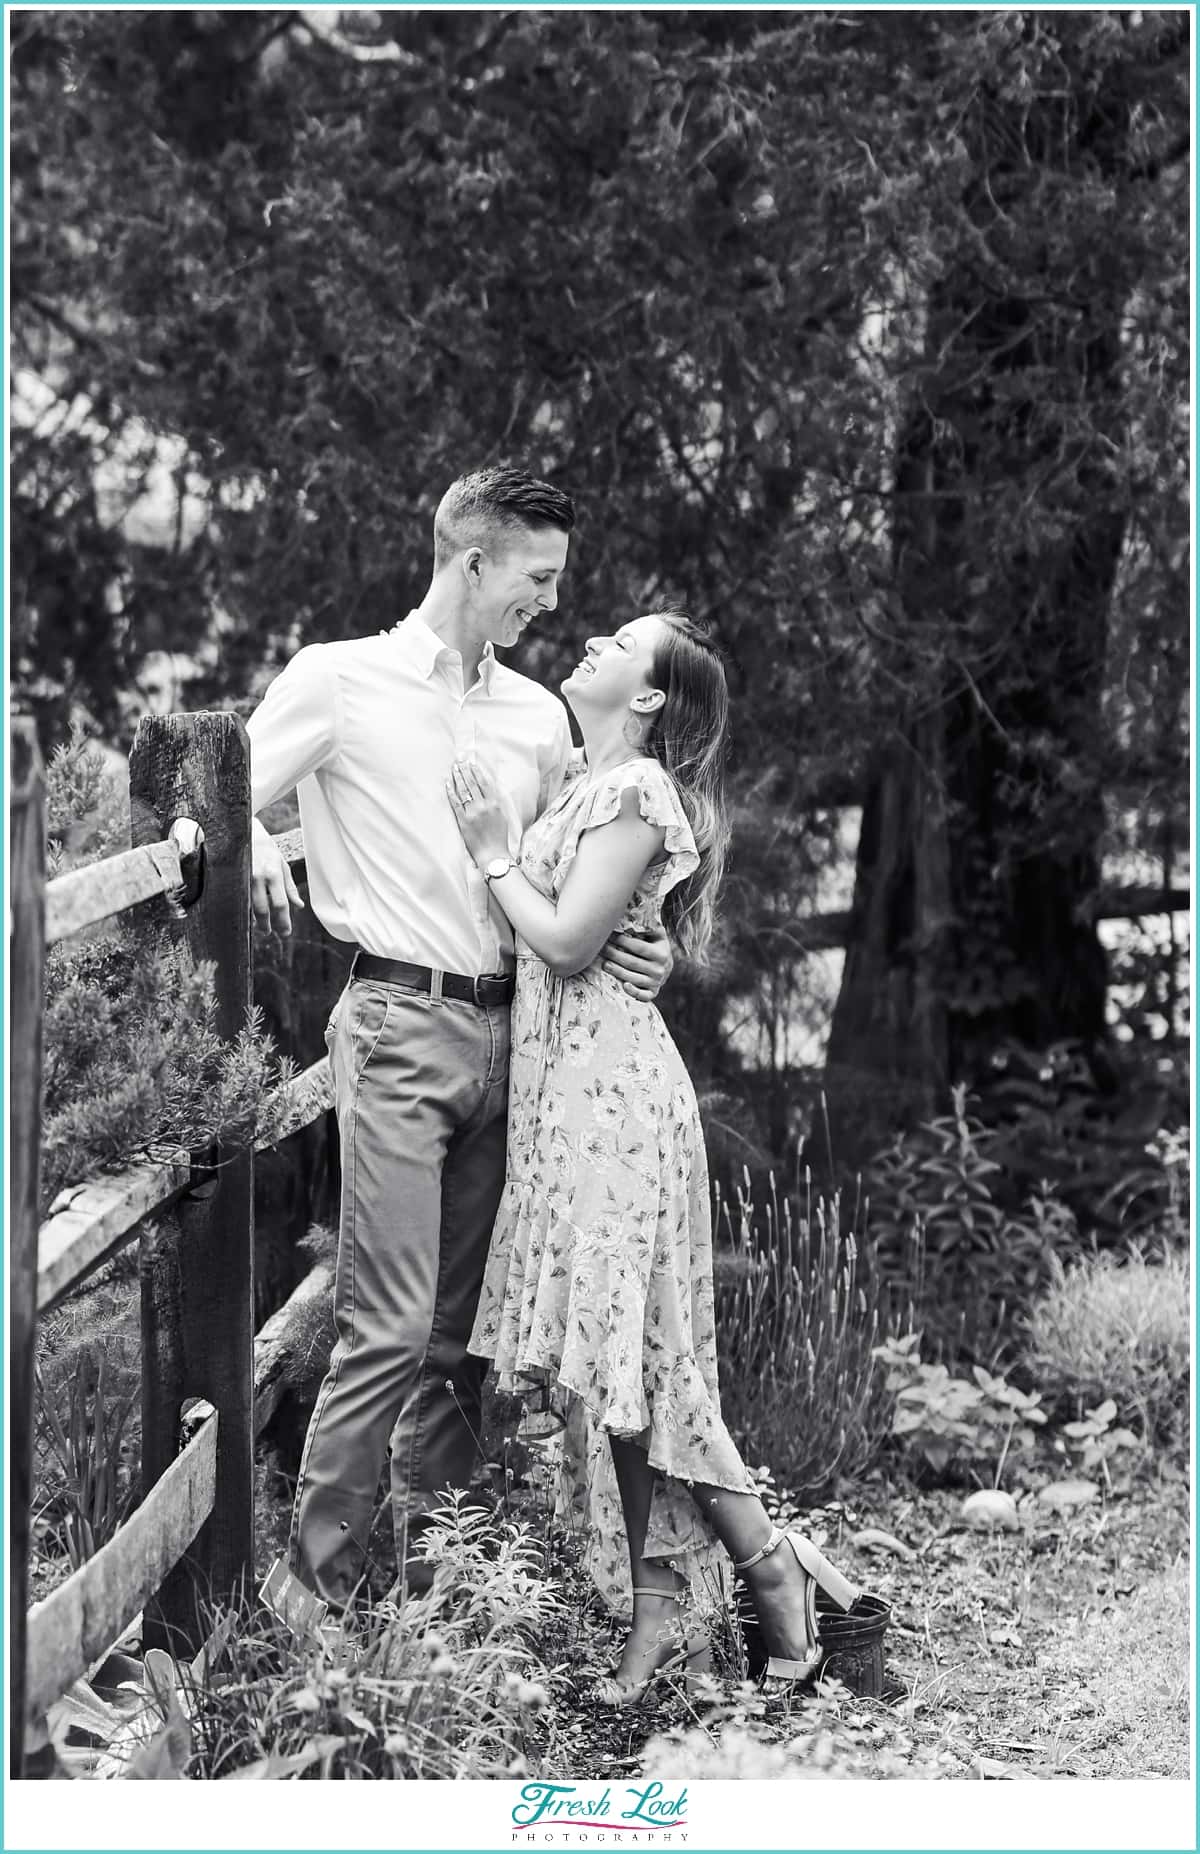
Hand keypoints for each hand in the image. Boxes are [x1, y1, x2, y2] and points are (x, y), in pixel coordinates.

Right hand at [251, 817, 304, 936]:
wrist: (244, 832)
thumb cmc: (267, 850)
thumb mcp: (283, 865)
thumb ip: (290, 887)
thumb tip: (299, 906)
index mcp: (274, 874)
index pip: (280, 903)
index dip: (283, 921)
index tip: (285, 932)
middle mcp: (258, 877)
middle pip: (263, 908)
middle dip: (268, 924)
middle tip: (271, 933)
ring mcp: (243, 878)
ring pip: (249, 905)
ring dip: (256, 920)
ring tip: (262, 927)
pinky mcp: (232, 878)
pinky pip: (239, 899)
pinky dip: (245, 909)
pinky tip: (248, 915)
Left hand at [447, 758, 509, 865]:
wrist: (494, 855)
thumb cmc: (499, 838)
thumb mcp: (502, 817)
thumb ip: (496, 804)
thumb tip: (489, 791)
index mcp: (495, 804)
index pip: (484, 783)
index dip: (477, 771)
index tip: (472, 763)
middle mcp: (484, 806)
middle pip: (472, 784)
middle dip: (465, 770)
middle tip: (459, 760)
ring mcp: (472, 813)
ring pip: (463, 791)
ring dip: (458, 777)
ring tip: (454, 768)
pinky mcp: (463, 821)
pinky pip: (455, 803)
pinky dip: (451, 792)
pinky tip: (447, 783)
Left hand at [600, 923, 673, 1001]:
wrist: (666, 966)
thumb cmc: (656, 945)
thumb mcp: (657, 934)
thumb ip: (648, 925)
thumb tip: (633, 910)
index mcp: (662, 953)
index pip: (638, 947)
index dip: (622, 941)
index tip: (609, 935)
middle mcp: (661, 969)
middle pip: (633, 962)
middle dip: (615, 955)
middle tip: (601, 949)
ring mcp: (657, 982)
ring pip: (633, 978)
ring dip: (617, 972)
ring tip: (605, 964)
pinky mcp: (653, 992)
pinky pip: (644, 996)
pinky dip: (634, 992)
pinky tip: (624, 985)